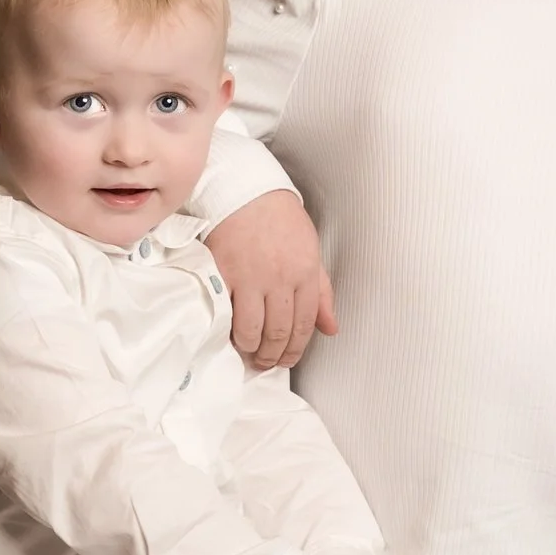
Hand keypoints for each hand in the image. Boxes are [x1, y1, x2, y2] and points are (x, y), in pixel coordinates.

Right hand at [204, 193, 335, 373]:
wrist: (245, 192)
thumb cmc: (280, 220)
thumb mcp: (311, 252)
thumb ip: (322, 293)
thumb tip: (331, 328)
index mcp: (305, 273)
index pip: (304, 325)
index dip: (295, 349)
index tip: (287, 359)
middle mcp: (280, 279)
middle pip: (279, 332)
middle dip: (273, 356)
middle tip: (266, 363)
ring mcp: (251, 278)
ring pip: (253, 330)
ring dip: (251, 349)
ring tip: (249, 352)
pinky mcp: (224, 274)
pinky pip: (228, 314)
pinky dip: (230, 331)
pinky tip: (231, 335)